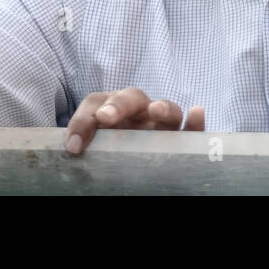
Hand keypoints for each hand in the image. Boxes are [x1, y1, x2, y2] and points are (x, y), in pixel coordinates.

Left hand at [64, 87, 204, 155]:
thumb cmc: (107, 156)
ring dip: (161, 106)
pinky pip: (191, 130)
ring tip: (155, 111)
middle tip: (105, 117)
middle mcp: (137, 113)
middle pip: (131, 97)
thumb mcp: (94, 150)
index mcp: (111, 111)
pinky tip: (197, 112)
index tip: (74, 147)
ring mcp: (161, 125)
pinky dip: (195, 121)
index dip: (83, 121)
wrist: (126, 171)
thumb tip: (72, 149)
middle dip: (117, 104)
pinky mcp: (181, 140)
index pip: (96, 104)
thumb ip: (86, 144)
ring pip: (166, 108)